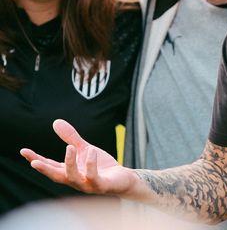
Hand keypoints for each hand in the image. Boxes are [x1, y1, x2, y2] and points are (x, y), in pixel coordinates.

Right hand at [20, 119, 135, 194]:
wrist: (123, 179)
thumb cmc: (101, 167)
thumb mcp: (85, 149)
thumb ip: (71, 138)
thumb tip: (56, 122)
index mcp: (69, 172)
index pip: (50, 166)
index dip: (36, 159)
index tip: (24, 151)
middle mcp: (75, 180)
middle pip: (57, 176)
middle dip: (45, 170)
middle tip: (34, 162)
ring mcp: (87, 185)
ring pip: (73, 177)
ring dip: (69, 163)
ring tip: (69, 147)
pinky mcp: (101, 185)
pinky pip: (94, 176)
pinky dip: (91, 164)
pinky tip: (92, 151)